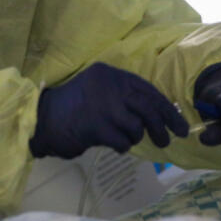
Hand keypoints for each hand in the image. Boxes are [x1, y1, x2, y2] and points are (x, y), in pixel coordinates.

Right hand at [29, 63, 188, 159]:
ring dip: (134, 137)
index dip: (166, 108)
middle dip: (162, 126)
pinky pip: (122, 141)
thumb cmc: (73, 107)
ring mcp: (102, 106)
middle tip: (168, 141)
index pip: (148, 90)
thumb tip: (161, 114)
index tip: (179, 124)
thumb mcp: (100, 92)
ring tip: (122, 137)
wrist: (42, 120)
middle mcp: (108, 86)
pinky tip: (111, 143)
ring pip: (136, 126)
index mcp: (110, 74)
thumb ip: (125, 97)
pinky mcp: (96, 127)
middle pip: (148, 107)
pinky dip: (121, 146)